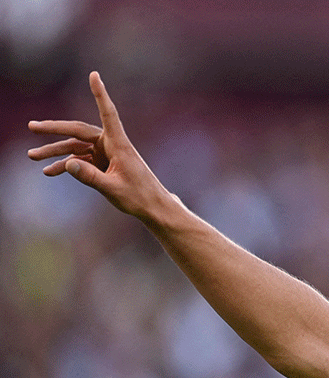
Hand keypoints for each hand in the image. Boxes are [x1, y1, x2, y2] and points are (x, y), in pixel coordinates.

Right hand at [28, 71, 168, 219]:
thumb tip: (68, 163)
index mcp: (119, 144)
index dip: (100, 94)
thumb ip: (90, 177)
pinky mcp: (103, 162)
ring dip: (55, 151)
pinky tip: (49, 171)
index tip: (94, 75)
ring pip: (75, 147)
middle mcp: (111, 144)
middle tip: (32, 127)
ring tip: (32, 156)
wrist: (152, 207)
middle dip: (54, 129)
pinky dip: (65, 165)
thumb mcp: (113, 189)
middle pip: (78, 131)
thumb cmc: (139, 197)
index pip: (108, 114)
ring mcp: (106, 153)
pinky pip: (80, 159)